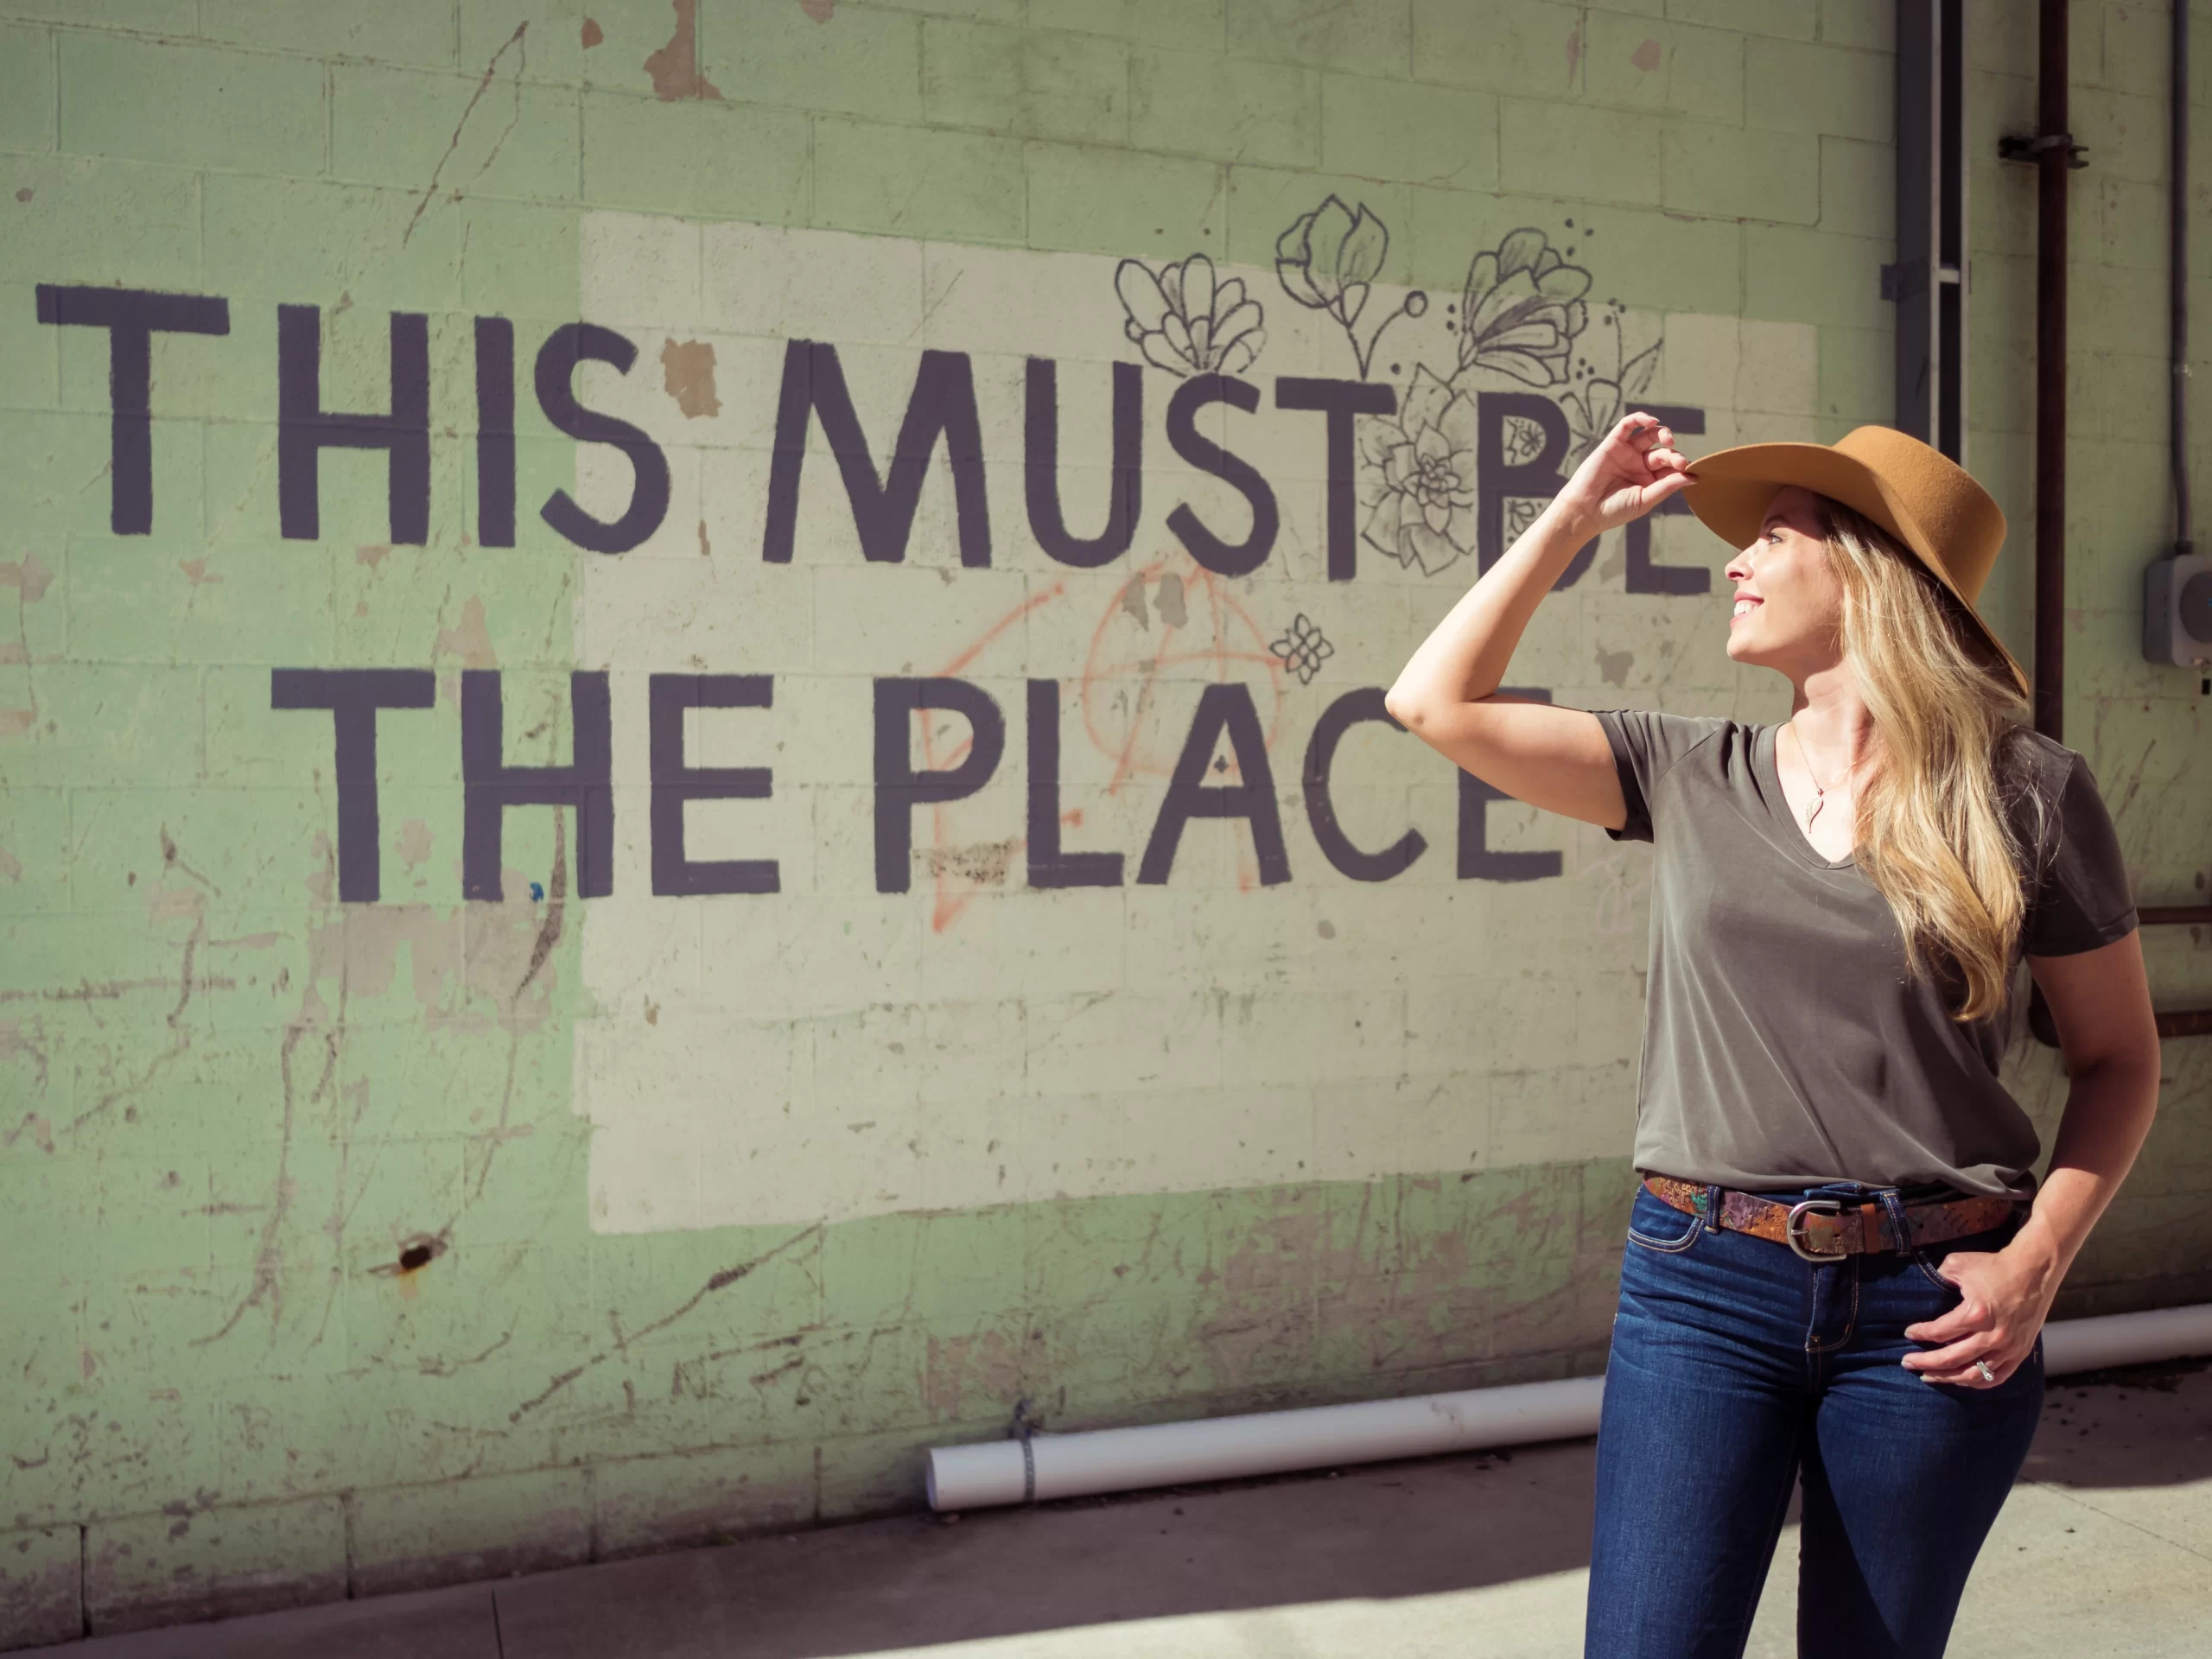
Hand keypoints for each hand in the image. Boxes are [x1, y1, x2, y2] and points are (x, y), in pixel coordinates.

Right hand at [1549, 411, 1693, 538]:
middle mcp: (1639, 464)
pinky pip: (1627, 425)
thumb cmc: (1614, 510)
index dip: (1681, 466)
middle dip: (1673, 455)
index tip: (1689, 470)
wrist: (1585, 510)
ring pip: (1649, 435)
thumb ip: (1667, 486)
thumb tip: (1693, 477)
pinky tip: (1652, 422)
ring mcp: (1626, 453)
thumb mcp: (1646, 499)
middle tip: (1679, 462)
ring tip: (1668, 439)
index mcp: (1649, 480)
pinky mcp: (1613, 444)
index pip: (1670, 467)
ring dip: (1662, 433)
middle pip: (1663, 452)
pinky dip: (1640, 419)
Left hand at [1900, 1236, 2060, 1386]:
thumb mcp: (1959, 1263)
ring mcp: (2008, 1348)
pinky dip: (1976, 1382)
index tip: (1909, 1333)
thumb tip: (1925, 1291)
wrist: (2034, 1271)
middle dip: (1925, 1363)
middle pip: (1951, 1359)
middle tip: (1907, 1362)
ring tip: (1928, 1376)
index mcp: (1976, 1314)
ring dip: (1947, 1377)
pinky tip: (1960, 1380)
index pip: (1939, 1332)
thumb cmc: (1995, 1266)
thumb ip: (1939, 1278)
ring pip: (1973, 1374)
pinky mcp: (2020, 1353)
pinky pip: (1996, 1377)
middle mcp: (1992, 1336)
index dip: (1920, 1333)